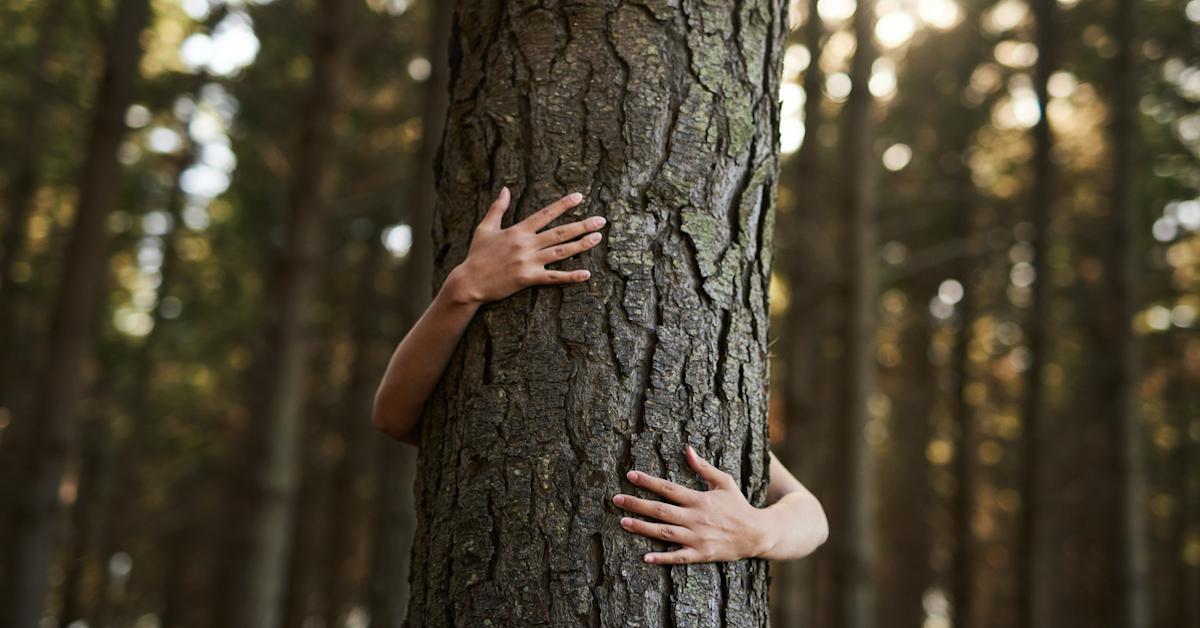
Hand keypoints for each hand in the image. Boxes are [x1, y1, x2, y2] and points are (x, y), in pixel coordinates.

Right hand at [443, 187, 604, 304]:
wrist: (469, 282)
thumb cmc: (477, 255)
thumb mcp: (485, 228)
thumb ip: (497, 208)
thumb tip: (504, 189)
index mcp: (518, 231)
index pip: (545, 214)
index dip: (563, 205)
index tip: (579, 197)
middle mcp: (526, 244)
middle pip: (560, 232)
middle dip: (582, 225)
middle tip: (601, 220)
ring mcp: (528, 262)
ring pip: (561, 252)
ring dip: (581, 245)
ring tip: (597, 238)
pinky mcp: (528, 279)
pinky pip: (554, 277)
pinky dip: (571, 276)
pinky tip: (586, 274)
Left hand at [613, 446, 767, 564]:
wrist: (757, 534)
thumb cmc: (738, 505)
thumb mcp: (724, 482)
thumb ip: (703, 467)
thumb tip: (687, 449)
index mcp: (699, 499)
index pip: (668, 488)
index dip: (648, 481)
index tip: (630, 475)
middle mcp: (695, 518)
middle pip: (660, 510)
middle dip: (637, 504)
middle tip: (616, 499)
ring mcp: (697, 538)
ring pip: (664, 533)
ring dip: (642, 528)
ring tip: (623, 522)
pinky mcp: (701, 554)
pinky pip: (678, 557)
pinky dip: (662, 558)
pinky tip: (645, 557)